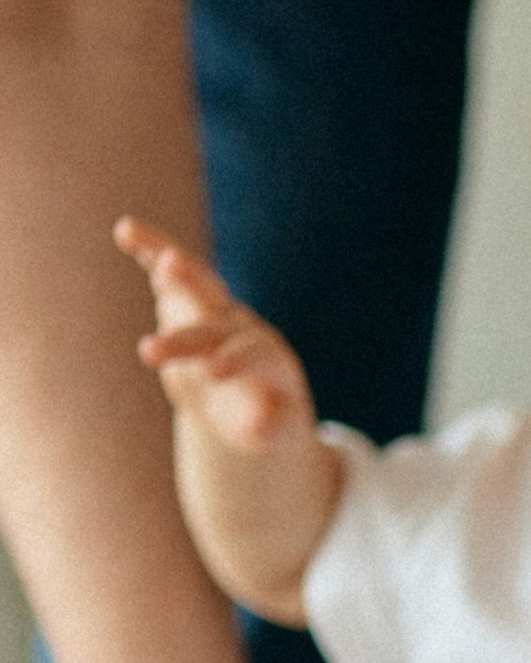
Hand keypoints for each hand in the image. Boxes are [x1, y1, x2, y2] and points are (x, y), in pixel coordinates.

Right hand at [115, 219, 313, 449]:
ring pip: (196, 282)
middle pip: (215, 319)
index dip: (237, 359)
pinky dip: (151, 252)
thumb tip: (258, 423)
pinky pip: (169, 275)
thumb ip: (267, 426)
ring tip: (134, 237)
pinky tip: (125, 231)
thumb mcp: (273, 432)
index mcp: (268, 358)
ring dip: (170, 264)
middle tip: (153, 332)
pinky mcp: (187, 305)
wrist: (253, 398)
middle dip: (185, 323)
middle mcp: (241, 328)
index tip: (214, 372)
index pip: (255, 353)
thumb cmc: (264, 418)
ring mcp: (213, 312)